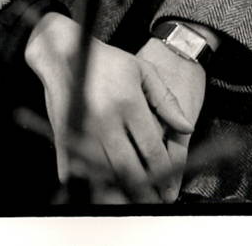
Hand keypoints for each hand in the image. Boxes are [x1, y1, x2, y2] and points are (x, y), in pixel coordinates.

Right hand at [25, 13, 193, 202]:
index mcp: (128, 103)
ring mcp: (84, 128)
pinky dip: (90, 179)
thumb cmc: (106, 60)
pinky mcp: (65, 133)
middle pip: (129, 168)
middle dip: (144, 191)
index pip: (152, 150)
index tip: (170, 188)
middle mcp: (106, 119)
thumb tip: (187, 128)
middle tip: (153, 202)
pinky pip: (78, 166)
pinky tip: (100, 185)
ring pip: (106, 172)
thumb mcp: (142, 71)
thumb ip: (166, 100)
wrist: (63, 50)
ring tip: (132, 197)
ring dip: (120, 188)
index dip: (164, 174)